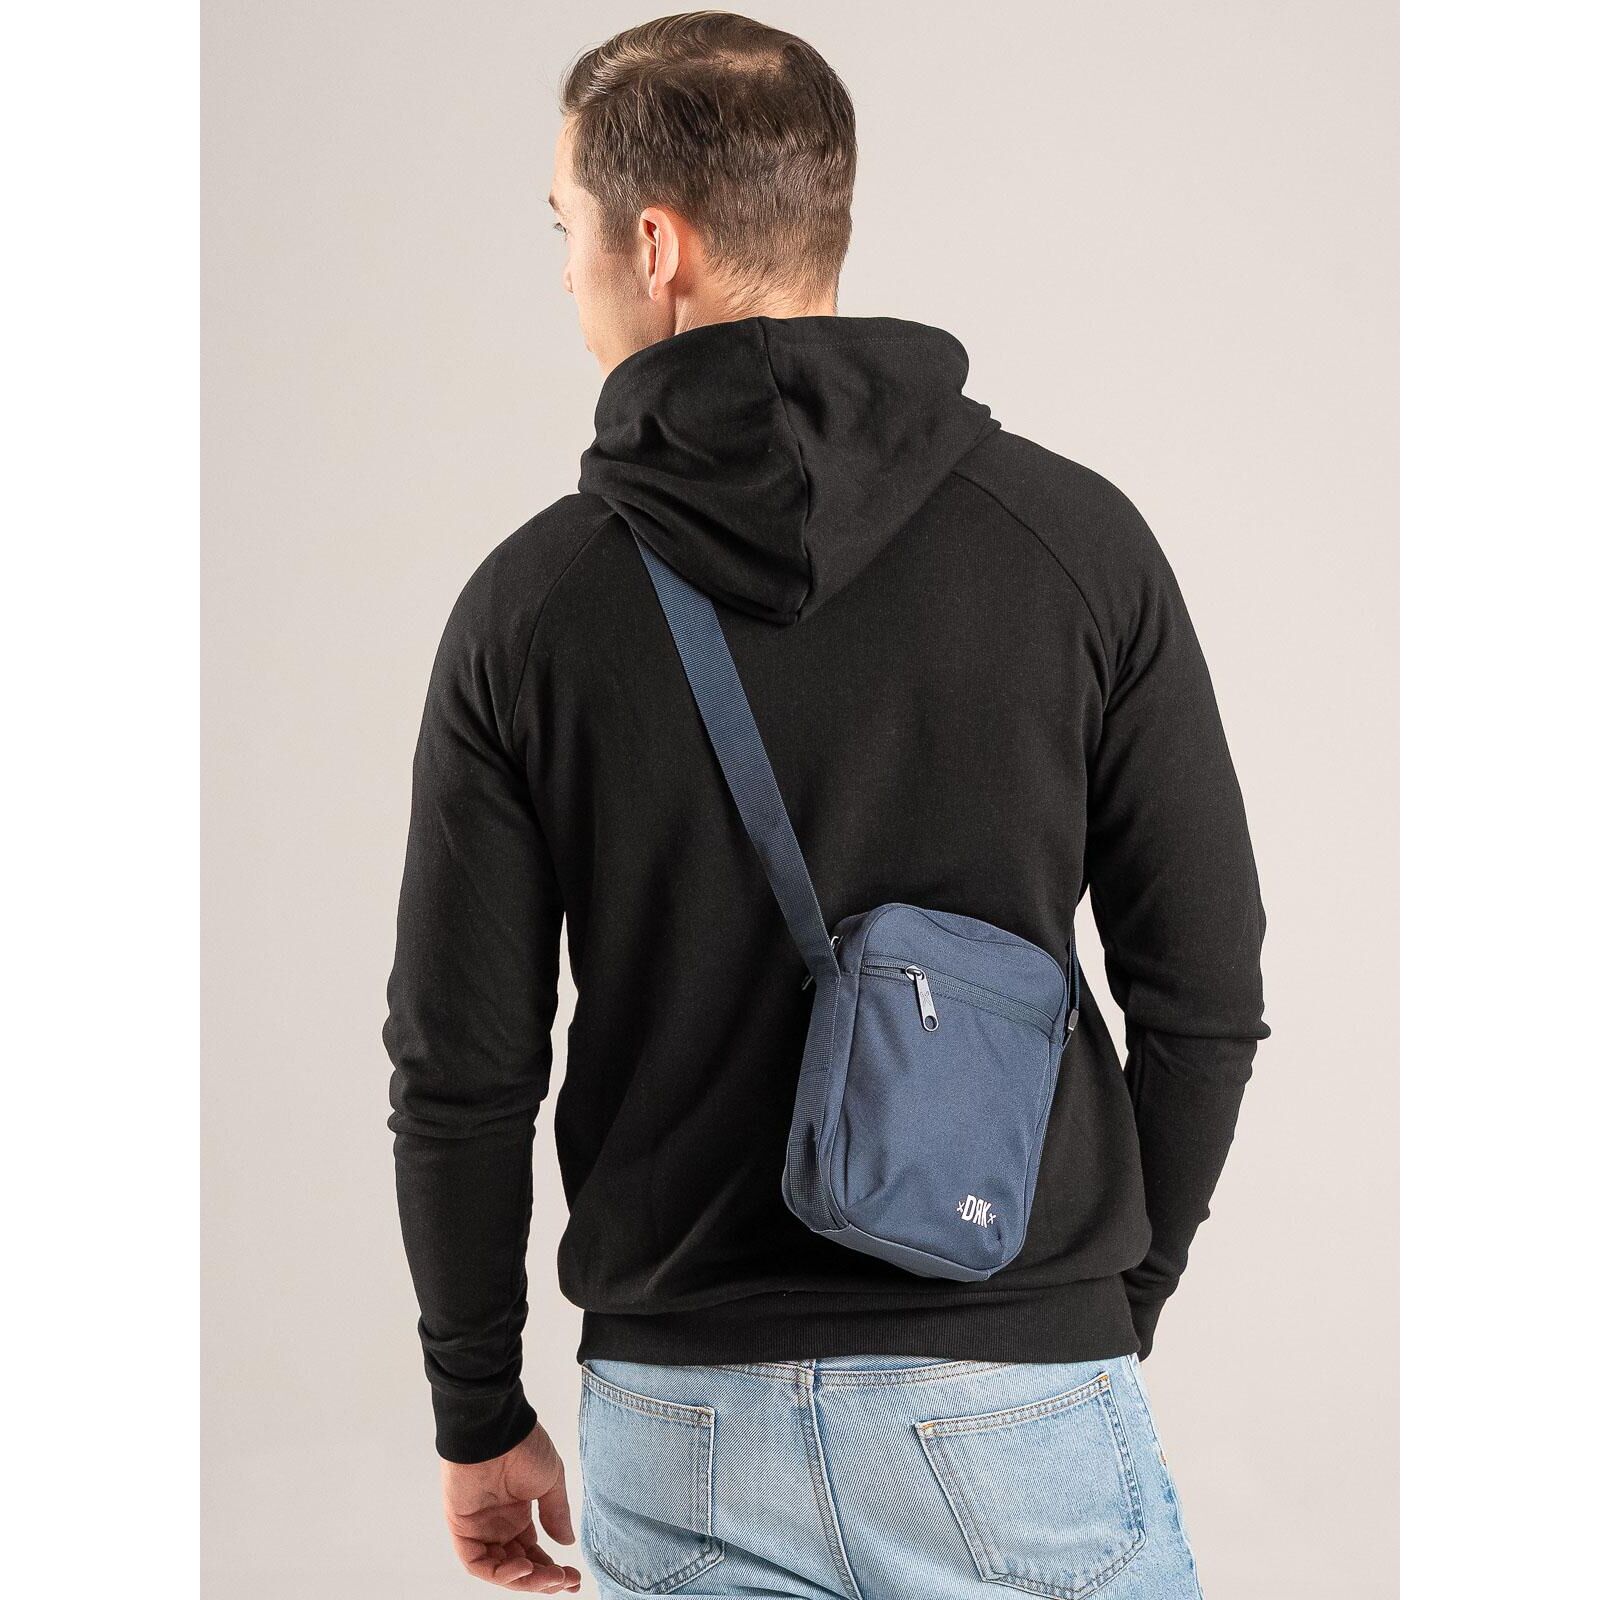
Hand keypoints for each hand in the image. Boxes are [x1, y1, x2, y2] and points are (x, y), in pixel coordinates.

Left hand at [441, 1421, 581, 1591]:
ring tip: (550, 1577)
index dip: (552, 1569)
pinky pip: (478, 1564)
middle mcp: (498, 1525)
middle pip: (520, 1565)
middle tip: (566, 1582)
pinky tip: (524, 1568)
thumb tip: (567, 1542)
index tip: (573, 1579)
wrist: (496, 1430)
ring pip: (500, 1570)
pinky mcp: (462, 1530)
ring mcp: (480, 1529)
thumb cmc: (524, 1446)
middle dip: (543, 1579)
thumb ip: (556, 1513)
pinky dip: (500, 1573)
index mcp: (518, 1512)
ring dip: (525, 1580)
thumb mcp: (550, 1480)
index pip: (534, 1552)